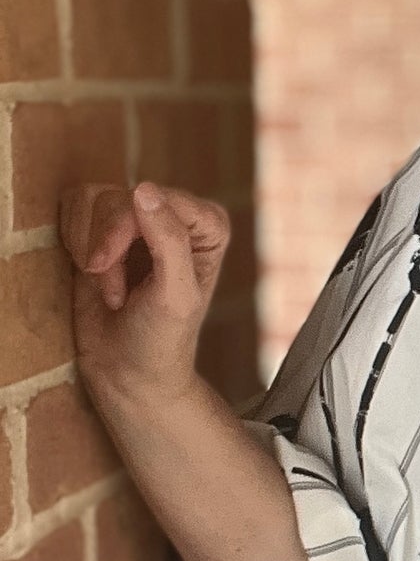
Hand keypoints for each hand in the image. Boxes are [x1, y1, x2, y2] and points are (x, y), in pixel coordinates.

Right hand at [59, 179, 231, 410]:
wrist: (124, 371)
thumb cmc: (160, 339)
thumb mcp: (175, 296)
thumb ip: (169, 240)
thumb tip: (143, 189)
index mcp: (206, 226)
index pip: (159, 198)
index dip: (128, 231)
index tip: (119, 270)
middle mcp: (173, 214)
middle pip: (120, 198)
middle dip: (106, 248)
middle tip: (115, 293)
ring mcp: (136, 218)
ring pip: (91, 199)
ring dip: (88, 249)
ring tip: (108, 289)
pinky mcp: (100, 226)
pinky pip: (72, 205)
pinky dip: (73, 240)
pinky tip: (90, 273)